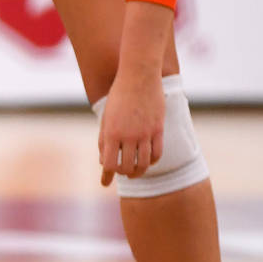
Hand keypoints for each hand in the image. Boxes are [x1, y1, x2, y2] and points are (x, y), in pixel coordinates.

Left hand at [99, 69, 165, 185]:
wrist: (138, 77)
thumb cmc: (118, 96)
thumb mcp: (106, 117)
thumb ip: (104, 139)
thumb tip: (104, 161)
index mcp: (112, 133)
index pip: (109, 164)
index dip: (107, 176)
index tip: (105, 184)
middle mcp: (129, 135)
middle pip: (127, 167)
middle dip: (123, 174)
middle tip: (121, 174)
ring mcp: (145, 133)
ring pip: (144, 163)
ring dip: (138, 172)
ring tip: (134, 173)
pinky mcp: (158, 129)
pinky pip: (157, 153)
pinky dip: (152, 162)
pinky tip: (148, 162)